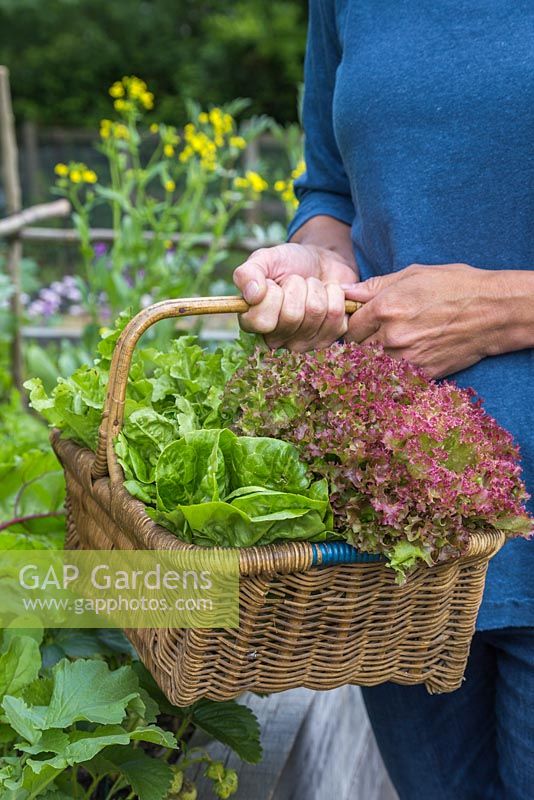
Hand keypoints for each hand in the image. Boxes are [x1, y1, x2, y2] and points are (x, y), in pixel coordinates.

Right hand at [233, 242, 357, 350]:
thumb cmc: (287, 264)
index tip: (273, 283)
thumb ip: (247, 273)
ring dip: (316, 288)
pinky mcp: (329, 339)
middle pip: (292, 315)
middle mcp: (276, 339)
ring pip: (316, 311)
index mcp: (253, 323)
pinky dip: (334, 294)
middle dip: (297, 286)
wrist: (320, 263)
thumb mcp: (264, 260)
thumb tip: (252, 295)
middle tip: (296, 282)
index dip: (272, 294)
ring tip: (311, 287)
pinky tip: (327, 295)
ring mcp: (303, 343)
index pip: (262, 321)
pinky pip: (336, 314)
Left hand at [343, 263, 502, 377]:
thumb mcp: (413, 275)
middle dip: (361, 342)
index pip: (349, 327)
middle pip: (357, 349)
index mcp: (385, 308)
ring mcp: (407, 358)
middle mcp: (392, 336)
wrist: (492, 312)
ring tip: (393, 344)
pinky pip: (395, 377)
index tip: (360, 323)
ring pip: (373, 366)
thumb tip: (346, 291)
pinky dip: (395, 369)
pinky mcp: (421, 374)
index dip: (353, 325)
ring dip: (376, 358)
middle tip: (375, 334)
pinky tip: (408, 355)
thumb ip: (374, 286)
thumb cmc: (454, 287)